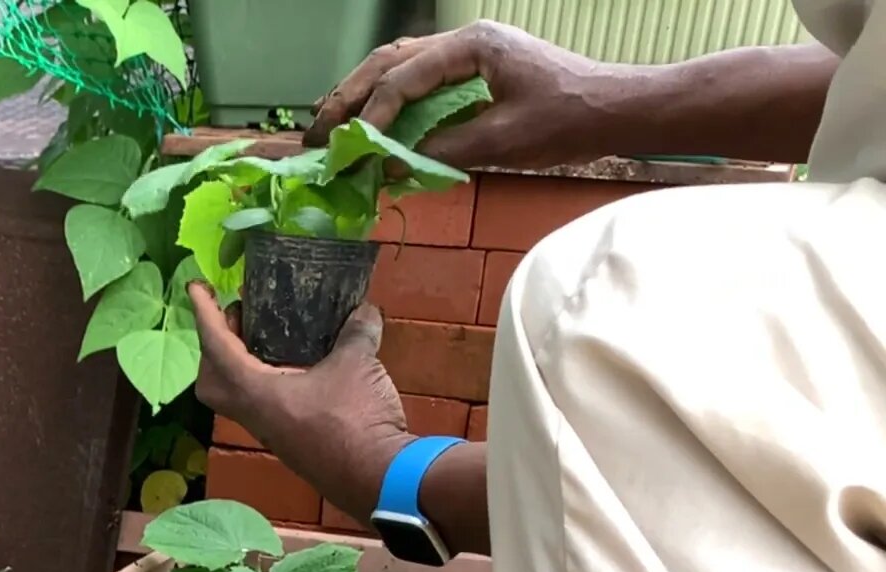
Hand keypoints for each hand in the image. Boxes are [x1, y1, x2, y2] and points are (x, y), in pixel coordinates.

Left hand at [188, 282, 411, 498]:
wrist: (379, 478)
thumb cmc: (355, 418)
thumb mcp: (356, 364)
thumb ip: (355, 333)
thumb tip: (364, 310)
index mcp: (255, 393)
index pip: (216, 347)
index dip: (205, 314)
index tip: (196, 287)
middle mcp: (255, 416)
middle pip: (213, 382)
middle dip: (215, 348)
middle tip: (237, 320)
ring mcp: (273, 434)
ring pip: (239, 397)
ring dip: (242, 366)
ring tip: (265, 338)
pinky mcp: (293, 444)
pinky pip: (265, 408)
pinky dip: (269, 382)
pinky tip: (297, 368)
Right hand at [304, 20, 616, 168]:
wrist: (618, 110)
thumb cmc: (571, 120)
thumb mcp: (504, 142)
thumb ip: (444, 150)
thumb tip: (393, 166)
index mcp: (472, 46)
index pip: (403, 77)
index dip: (372, 114)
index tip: (350, 147)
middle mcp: (465, 40)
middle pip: (389, 60)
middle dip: (349, 96)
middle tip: (317, 130)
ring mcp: (470, 53)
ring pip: (400, 66)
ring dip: (364, 95)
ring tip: (331, 123)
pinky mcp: (477, 71)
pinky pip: (421, 80)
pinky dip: (392, 101)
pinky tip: (373, 123)